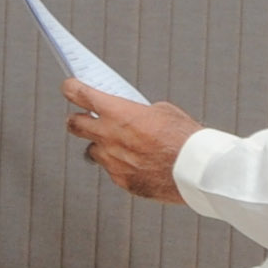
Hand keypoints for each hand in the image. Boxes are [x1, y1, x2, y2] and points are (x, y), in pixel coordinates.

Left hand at [64, 80, 199, 202]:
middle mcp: (108, 136)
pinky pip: (111, 169)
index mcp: (117, 113)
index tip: (69, 86)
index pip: (80, 94)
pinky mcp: (121, 180)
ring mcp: (112, 160)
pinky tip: (136, 163)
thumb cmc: (185, 139)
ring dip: (100, 146)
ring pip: (92, 151)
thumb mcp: (164, 111)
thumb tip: (135, 116)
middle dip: (76, 119)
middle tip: (80, 118)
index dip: (71, 88)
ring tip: (118, 145)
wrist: (197, 170)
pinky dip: (119, 165)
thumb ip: (139, 112)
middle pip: (74, 125)